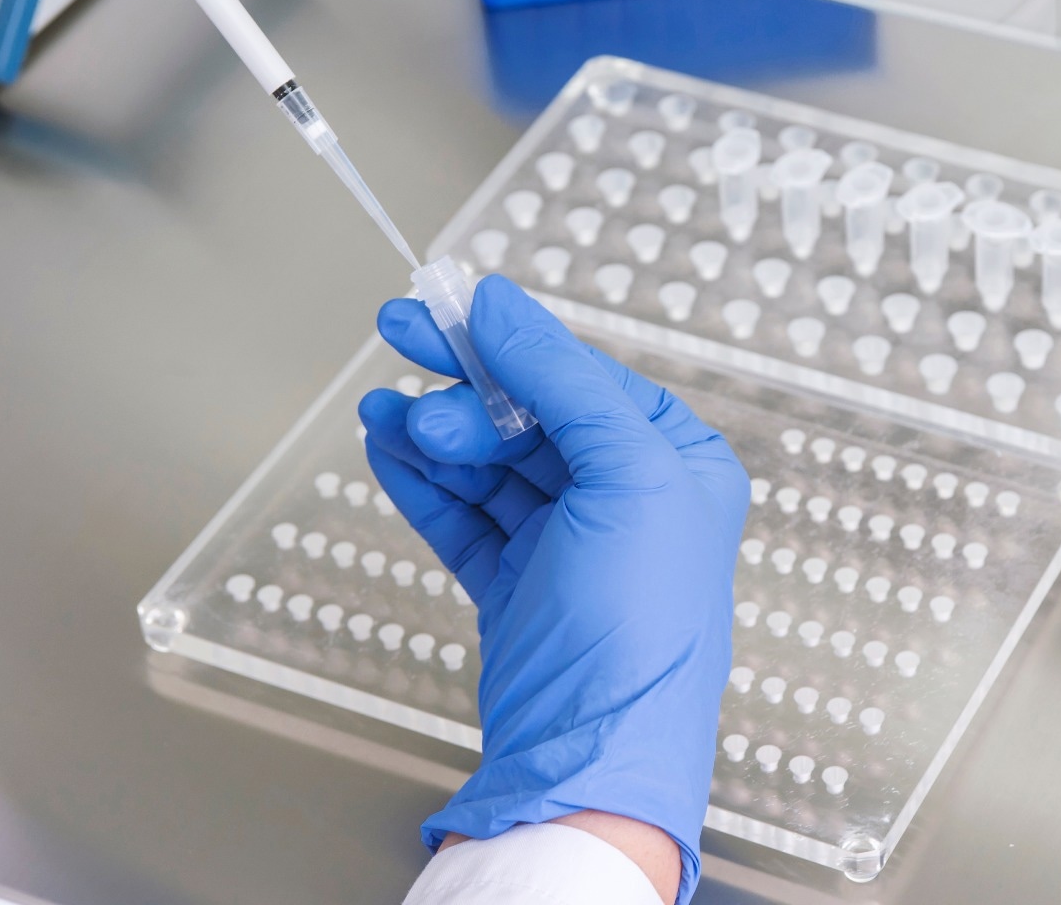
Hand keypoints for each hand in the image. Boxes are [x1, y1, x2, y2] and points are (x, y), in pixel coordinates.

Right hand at [360, 277, 748, 904]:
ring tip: (384, 415)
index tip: (442, 308)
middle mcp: (630, 500)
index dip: (509, 341)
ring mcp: (572, 547)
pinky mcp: (522, 588)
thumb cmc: (639, 625)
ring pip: (491, 465)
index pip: (583, 376)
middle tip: (403, 364)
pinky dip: (425, 485)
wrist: (591, 756)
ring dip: (435, 437)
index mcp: (677, 463)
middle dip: (464, 396)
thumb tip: (504, 305)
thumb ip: (561, 379)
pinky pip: (467, 517)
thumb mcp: (624, 473)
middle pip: (530, 416)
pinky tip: (387, 451)